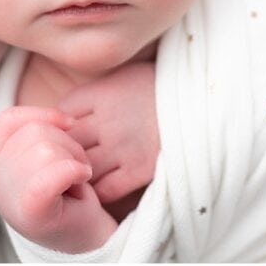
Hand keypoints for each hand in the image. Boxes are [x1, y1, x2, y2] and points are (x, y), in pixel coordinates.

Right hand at [0, 105, 116, 252]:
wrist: (80, 232)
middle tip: (74, 168)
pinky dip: (76, 171)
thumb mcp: (44, 153)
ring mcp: (8, 195)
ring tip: (75, 177)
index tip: (69, 125)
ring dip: (74, 158)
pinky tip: (81, 180)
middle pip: (34, 131)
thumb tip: (65, 120)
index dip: (43, 114)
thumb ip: (42, 131)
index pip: (9, 119)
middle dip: (67, 143)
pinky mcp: (31, 211)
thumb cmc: (63, 190)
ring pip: (47, 149)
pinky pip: (55, 173)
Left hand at [58, 61, 158, 203]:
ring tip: (82, 172)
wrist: (204, 102)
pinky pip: (105, 189)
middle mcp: (109, 120)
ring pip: (81, 167)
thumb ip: (99, 89)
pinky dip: (98, 190)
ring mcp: (123, 147)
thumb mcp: (128, 74)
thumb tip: (67, 108)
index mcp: (105, 92)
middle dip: (64, 149)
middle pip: (68, 141)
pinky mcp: (140, 169)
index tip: (68, 127)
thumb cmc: (162, 87)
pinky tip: (101, 184)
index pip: (63, 110)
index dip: (62, 121)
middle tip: (68, 155)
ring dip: (78, 172)